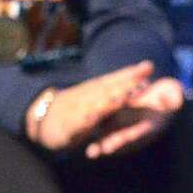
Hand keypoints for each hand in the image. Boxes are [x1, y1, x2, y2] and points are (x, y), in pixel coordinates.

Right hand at [26, 62, 183, 158]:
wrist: (43, 119)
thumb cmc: (75, 109)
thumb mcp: (96, 100)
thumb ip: (114, 94)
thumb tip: (140, 85)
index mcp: (96, 90)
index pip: (115, 79)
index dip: (131, 73)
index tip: (149, 66)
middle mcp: (88, 96)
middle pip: (109, 88)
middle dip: (125, 83)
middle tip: (143, 79)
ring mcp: (79, 110)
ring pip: (96, 105)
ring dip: (109, 101)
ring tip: (122, 98)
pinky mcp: (70, 126)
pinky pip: (78, 124)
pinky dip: (85, 121)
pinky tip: (91, 119)